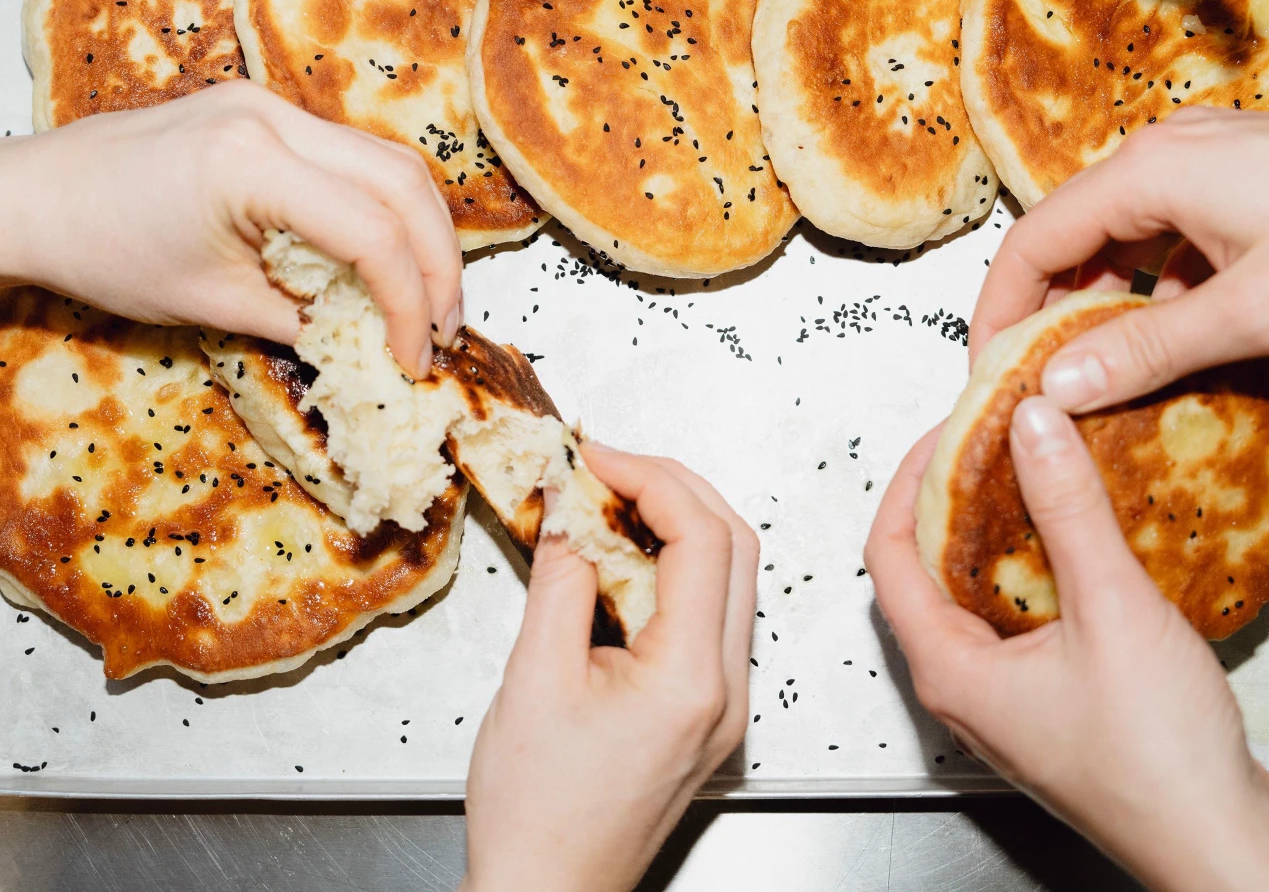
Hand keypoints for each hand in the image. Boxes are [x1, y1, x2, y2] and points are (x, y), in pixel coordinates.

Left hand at [0, 81, 461, 377]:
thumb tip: (368, 344)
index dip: (410, 303)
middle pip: (403, 180)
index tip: (413, 359)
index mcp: (251, 162)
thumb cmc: (99, 252)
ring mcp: (266, 103)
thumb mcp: (208, 303)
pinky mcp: (258, 110)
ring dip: (417, 230)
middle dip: (437, 261)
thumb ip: (301, 320)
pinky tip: (377, 258)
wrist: (27, 197)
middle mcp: (270, 115)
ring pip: (386, 159)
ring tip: (424, 299)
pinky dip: (377, 207)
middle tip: (444, 328)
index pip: (372, 231)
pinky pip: (347, 155)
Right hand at [463, 444, 759, 891]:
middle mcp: (727, 689)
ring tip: (606, 501)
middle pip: (735, 548)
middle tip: (604, 464)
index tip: (596, 455)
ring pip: (729, 579)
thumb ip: (561, 580)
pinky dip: (670, 570)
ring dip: (676, 525)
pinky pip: (708, 616)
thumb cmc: (537, 814)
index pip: (705, 539)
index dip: (652, 477)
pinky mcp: (706, 712)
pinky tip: (619, 556)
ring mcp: (724, 703)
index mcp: (692, 679)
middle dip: (672, 488)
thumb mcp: (533, 678)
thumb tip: (571, 506)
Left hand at [866, 406, 1268, 891]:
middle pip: (930, 567)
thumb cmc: (1158, 764)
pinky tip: (1086, 537)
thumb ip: (1069, 509)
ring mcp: (1008, 698)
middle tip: (998, 439)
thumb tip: (1032, 428)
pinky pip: (1027, 617)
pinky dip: (1044, 568)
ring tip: (1043, 471)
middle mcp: (966, 687)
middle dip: (961, 496)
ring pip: (983, 592)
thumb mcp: (1110, 609)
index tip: (951, 429)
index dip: (912, 479)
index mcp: (949, 669)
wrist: (1219, 841)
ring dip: (1007, 529)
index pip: (889, 552)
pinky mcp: (1052, 702)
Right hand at [968, 103, 1268, 413]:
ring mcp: (1206, 161)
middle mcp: (1166, 153)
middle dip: (1046, 312)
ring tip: (1098, 374)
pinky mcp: (1240, 180)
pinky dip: (1156, 289)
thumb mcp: (1252, 312)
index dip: (997, 312)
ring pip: (1122, 240)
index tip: (985, 373)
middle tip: (1034, 383)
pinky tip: (1174, 340)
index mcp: (1150, 171)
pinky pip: (1167, 236)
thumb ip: (1146, 350)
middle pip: (1070, 237)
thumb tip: (1057, 386)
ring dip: (1105, 304)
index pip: (1032, 242)